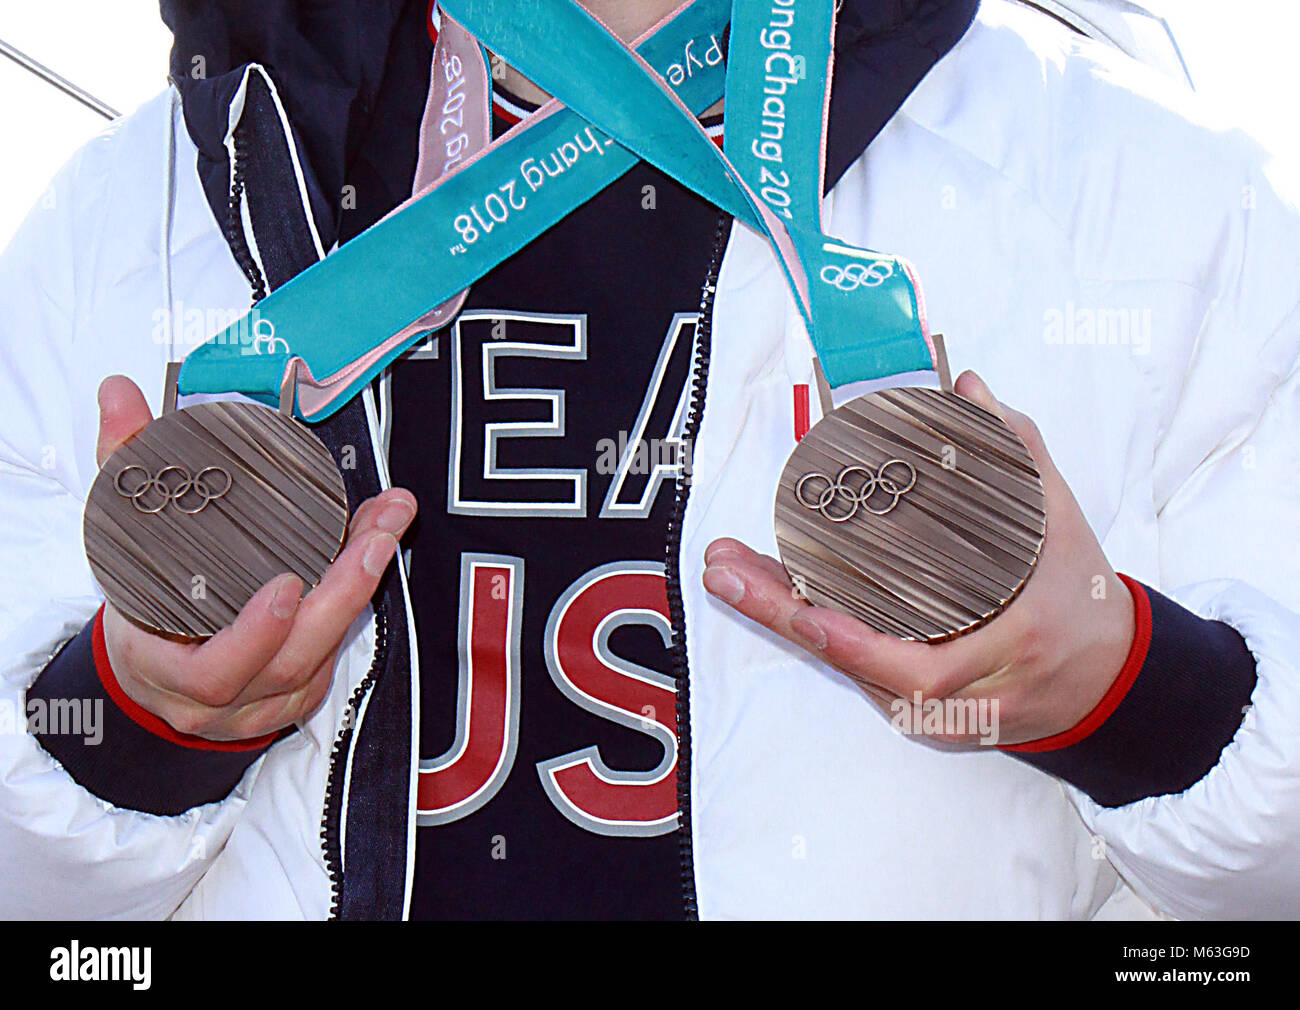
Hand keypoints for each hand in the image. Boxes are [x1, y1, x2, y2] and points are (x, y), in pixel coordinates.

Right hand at [96, 375, 416, 741]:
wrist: (150, 677)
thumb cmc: (139, 612)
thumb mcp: (121, 545)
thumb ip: (125, 466)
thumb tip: (120, 395)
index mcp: (167, 669)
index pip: (213, 670)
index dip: (254, 637)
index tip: (285, 587)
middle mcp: (220, 698)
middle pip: (289, 661)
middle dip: (338, 598)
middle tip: (371, 541)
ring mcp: (262, 704)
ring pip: (321, 659)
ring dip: (360, 594)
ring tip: (384, 534)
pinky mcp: (295, 697)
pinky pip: (334, 657)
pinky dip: (356, 606)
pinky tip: (375, 554)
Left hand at [701, 371, 1134, 746]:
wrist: (1105, 681)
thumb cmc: (1080, 601)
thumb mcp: (1059, 523)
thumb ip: (1014, 453)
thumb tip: (969, 388)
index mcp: (1009, 646)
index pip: (920, 663)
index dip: (854, 641)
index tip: (803, 608)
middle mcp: (964, 694)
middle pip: (857, 667)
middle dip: (783, 618)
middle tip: (726, 572)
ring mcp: (938, 712)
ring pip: (845, 673)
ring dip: (783, 621)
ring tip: (730, 574)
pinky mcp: (919, 714)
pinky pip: (855, 674)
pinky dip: (812, 634)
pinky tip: (767, 596)